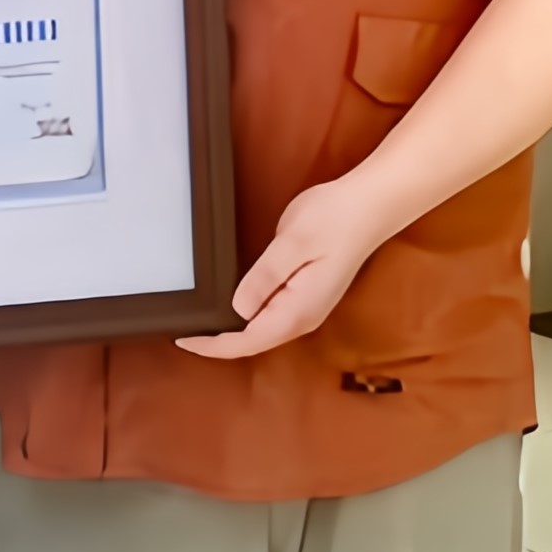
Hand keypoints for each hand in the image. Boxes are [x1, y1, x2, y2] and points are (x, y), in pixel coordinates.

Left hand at [178, 174, 399, 360]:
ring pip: (261, 329)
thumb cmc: (334, 220)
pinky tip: (230, 303)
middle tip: (182, 329)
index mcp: (298, 311)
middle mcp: (303, 316)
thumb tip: (239, 309)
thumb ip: (264, 278)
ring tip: (199, 321)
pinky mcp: (306, 292)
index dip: (214, 345)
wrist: (369, 205)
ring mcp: (306, 306)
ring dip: (232, 329)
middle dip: (219, 341)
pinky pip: (270, 313)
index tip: (184, 338)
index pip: (248, 341)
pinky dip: (246, 314)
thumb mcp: (292, 243)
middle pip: (253, 341)